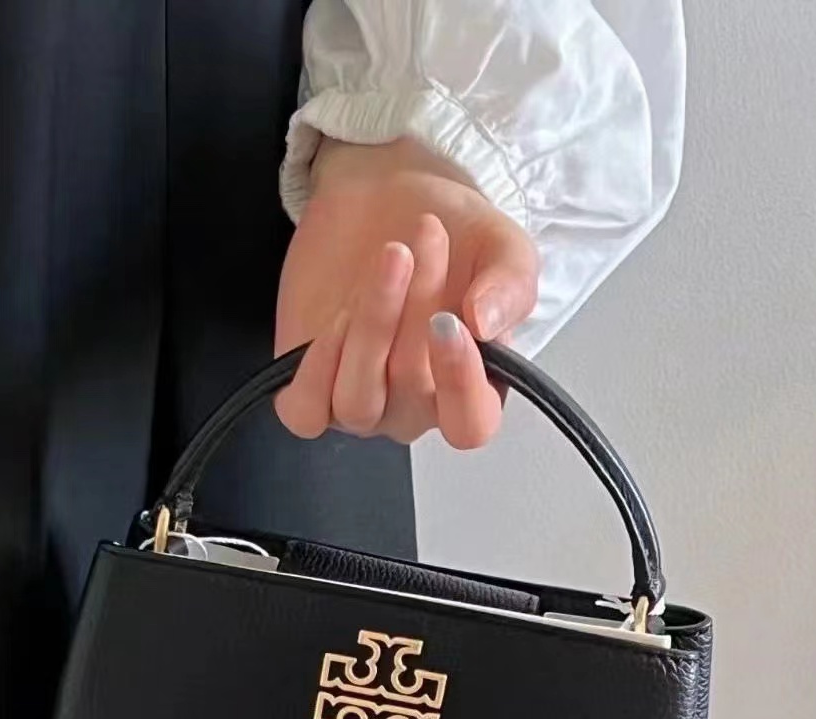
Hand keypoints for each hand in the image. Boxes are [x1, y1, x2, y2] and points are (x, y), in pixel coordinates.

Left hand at [274, 136, 537, 448]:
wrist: (391, 196)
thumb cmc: (454, 233)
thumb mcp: (503, 247)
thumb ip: (510, 286)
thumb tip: (486, 324)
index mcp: (472, 391)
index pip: (470, 425)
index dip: (459, 382)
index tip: (448, 320)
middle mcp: (417, 409)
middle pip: (411, 393)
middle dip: (417, 307)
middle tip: (429, 234)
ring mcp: (363, 402)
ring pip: (357, 402)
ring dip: (370, 327)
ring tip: (391, 257)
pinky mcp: (312, 386)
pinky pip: (305, 413)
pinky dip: (315, 369)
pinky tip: (338, 318)